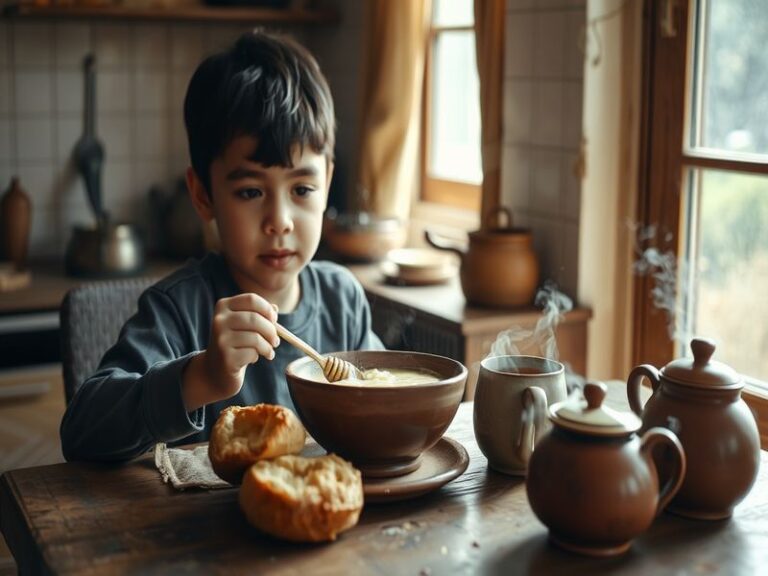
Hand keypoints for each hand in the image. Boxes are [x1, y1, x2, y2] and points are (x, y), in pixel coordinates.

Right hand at [183, 293, 278, 409]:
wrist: (215, 370)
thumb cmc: (235, 344)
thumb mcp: (244, 325)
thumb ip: (259, 314)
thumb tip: (275, 308)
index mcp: (223, 307)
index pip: (252, 299)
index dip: (267, 309)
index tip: (274, 320)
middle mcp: (219, 320)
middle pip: (255, 318)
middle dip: (271, 331)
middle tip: (276, 341)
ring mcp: (220, 339)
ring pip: (256, 337)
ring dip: (267, 347)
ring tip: (268, 352)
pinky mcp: (225, 357)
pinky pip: (252, 353)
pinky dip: (257, 356)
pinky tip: (253, 359)